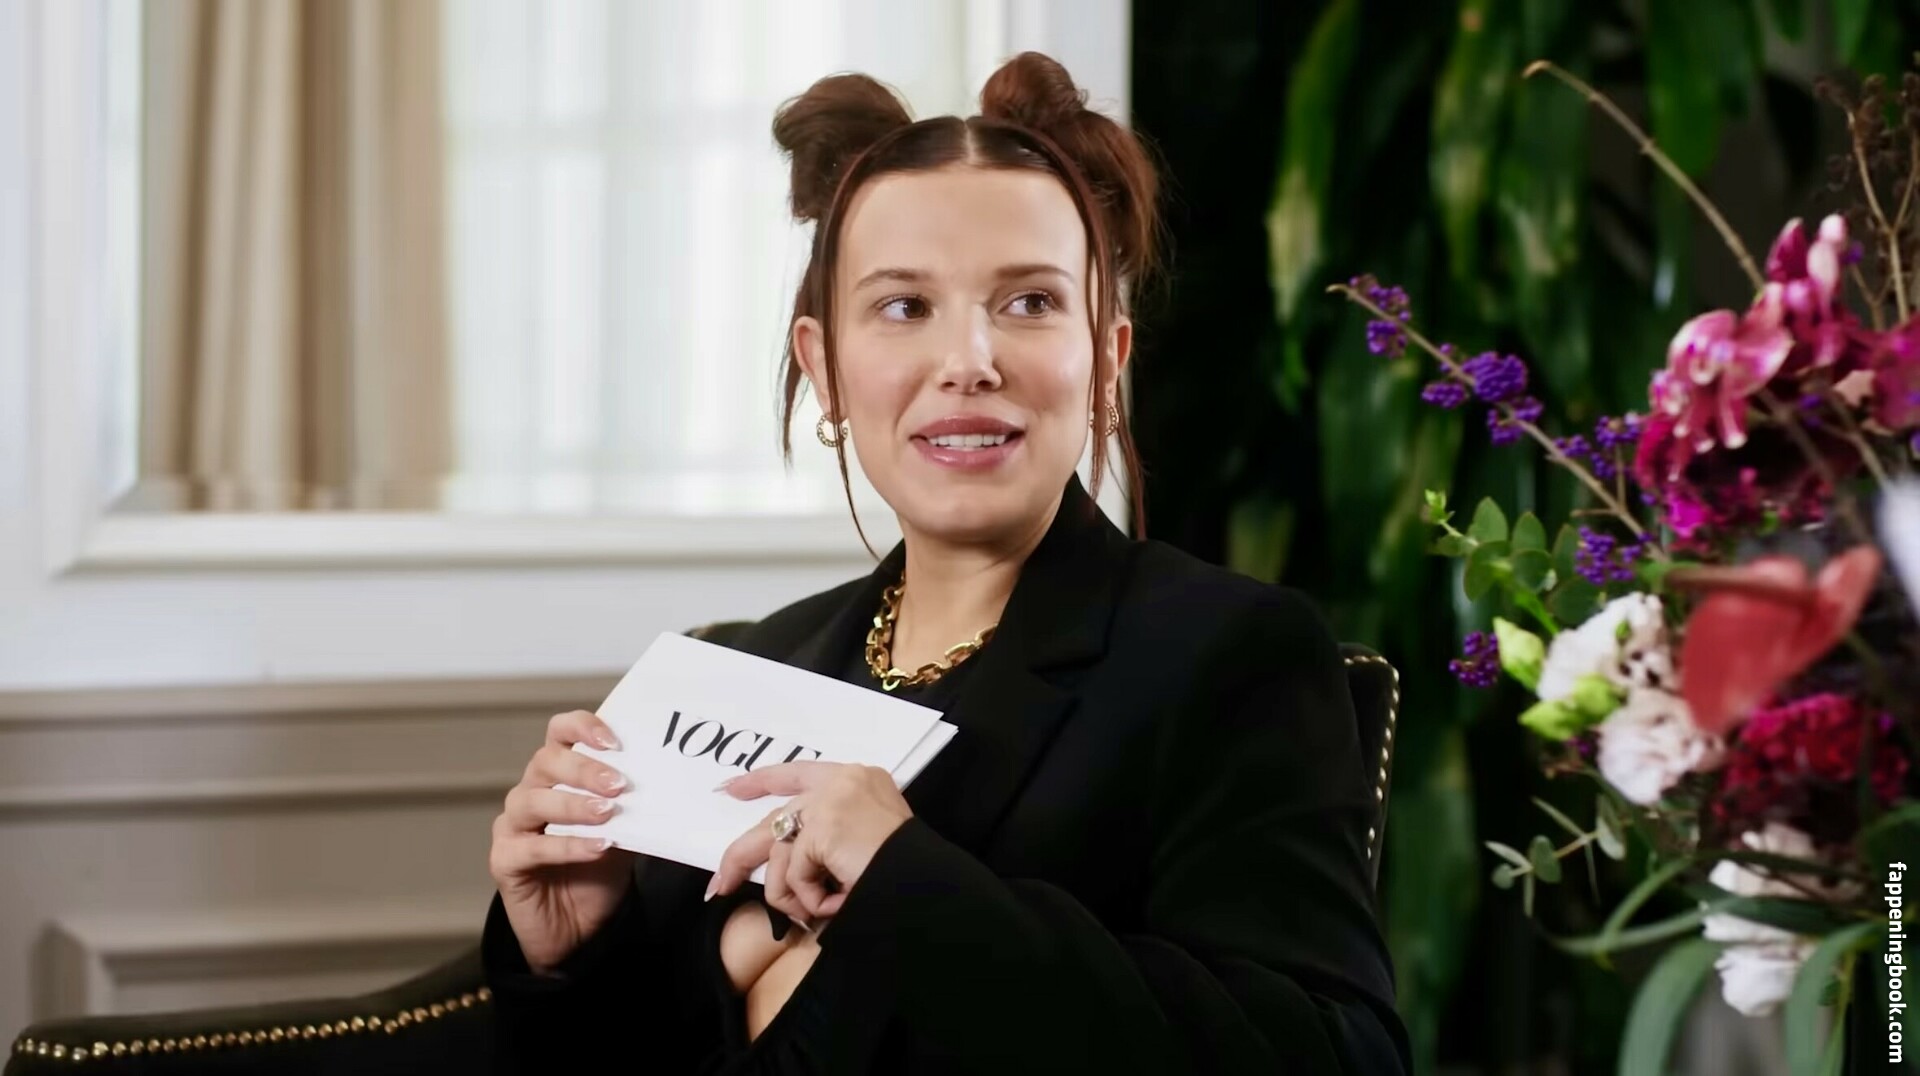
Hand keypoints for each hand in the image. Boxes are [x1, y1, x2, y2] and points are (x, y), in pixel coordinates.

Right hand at [489, 709, 635, 974]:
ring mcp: (513, 825)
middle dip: (584, 768)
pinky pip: (531, 846)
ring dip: (574, 803)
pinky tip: (597, 847)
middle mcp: (531, 792)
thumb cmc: (599, 871)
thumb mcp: (626, 830)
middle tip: (619, 784)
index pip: (560, 732)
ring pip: (532, 799)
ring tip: (608, 813)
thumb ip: (635, 804)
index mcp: (559, 774)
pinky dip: (567, 845)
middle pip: (545, 760)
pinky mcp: (504, 860)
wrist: (580, 930)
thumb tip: (667, 782)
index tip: (615, 742)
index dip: (583, 727)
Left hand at [709, 762, 912, 925]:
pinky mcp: (821, 827)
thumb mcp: (869, 840)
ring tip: (818, 914)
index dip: (762, 781)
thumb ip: (833, 837)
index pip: (799, 772)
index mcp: (859, 779)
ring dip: (793, 896)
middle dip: (740, 856)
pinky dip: (810, 900)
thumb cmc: (907, 872)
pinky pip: (795, 876)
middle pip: (775, 818)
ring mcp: (829, 801)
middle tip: (719, 884)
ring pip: (780, 855)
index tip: (731, 789)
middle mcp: (842, 780)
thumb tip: (791, 864)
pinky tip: (835, 904)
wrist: (926, 885)